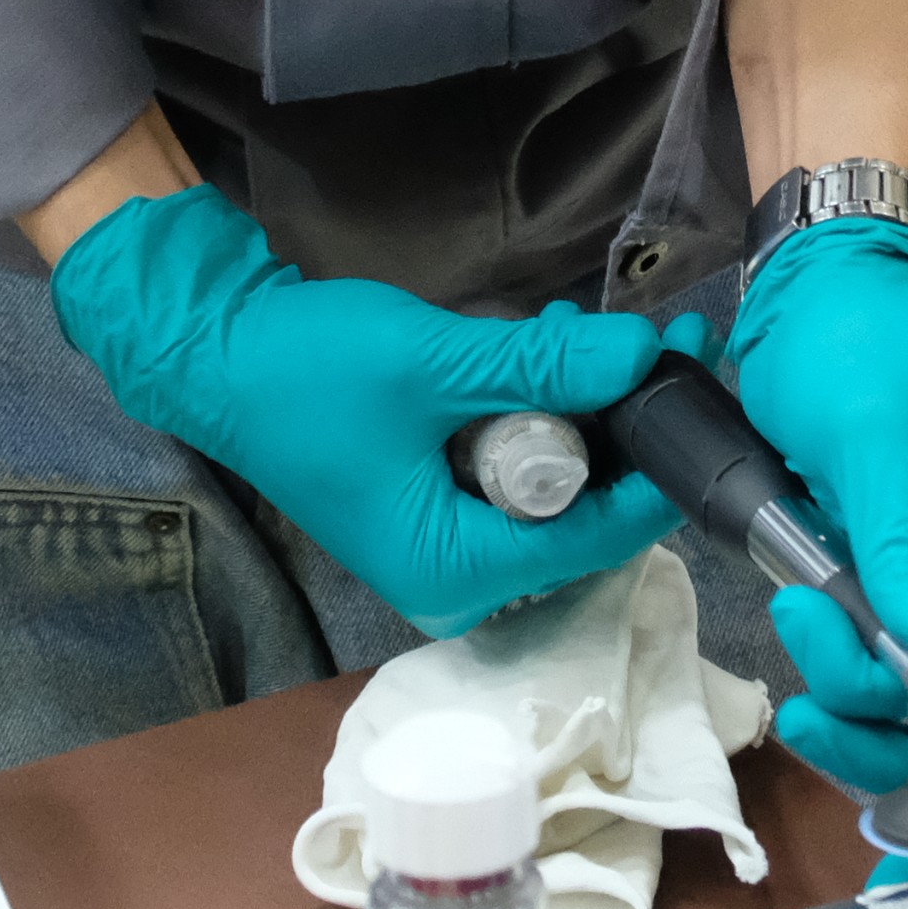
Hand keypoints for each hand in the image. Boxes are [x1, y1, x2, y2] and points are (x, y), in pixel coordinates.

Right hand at [48, 185, 683, 636]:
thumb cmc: (308, 370)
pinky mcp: (435, 499)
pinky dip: (540, 411)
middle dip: (627, 427)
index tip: (698, 384)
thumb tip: (644, 354)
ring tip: (614, 330)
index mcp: (457, 572)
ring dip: (587, 409)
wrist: (209, 351)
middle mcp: (457, 578)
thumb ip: (543, 366)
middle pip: (584, 515)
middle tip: (665, 342)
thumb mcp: (436, 363)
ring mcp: (444, 540)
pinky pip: (517, 467)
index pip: (598, 537)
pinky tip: (554, 346)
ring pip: (555, 484)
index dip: (656, 464)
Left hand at [723, 220, 907, 820]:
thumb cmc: (857, 349)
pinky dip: (859, 697)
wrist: (830, 298)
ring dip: (863, 722)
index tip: (806, 618)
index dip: (889, 682)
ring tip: (796, 637)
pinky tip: (809, 648)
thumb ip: (907, 544)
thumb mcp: (872, 437)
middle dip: (885, 734)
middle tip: (803, 677)